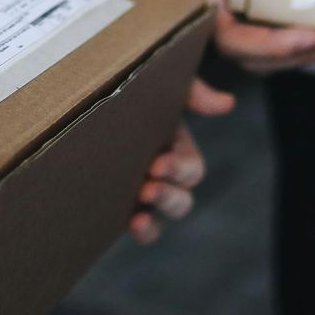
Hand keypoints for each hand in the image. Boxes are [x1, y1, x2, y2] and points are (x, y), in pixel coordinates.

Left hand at [128, 81, 233, 242]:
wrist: (87, 101)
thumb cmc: (130, 88)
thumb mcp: (162, 83)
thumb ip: (193, 93)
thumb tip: (227, 103)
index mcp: (177, 148)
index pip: (191, 168)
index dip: (179, 168)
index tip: (158, 163)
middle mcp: (166, 174)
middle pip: (183, 198)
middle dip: (169, 195)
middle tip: (148, 187)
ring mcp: (146, 192)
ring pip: (165, 215)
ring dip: (157, 216)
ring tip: (140, 214)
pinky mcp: (124, 205)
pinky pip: (144, 227)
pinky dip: (144, 231)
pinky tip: (132, 224)